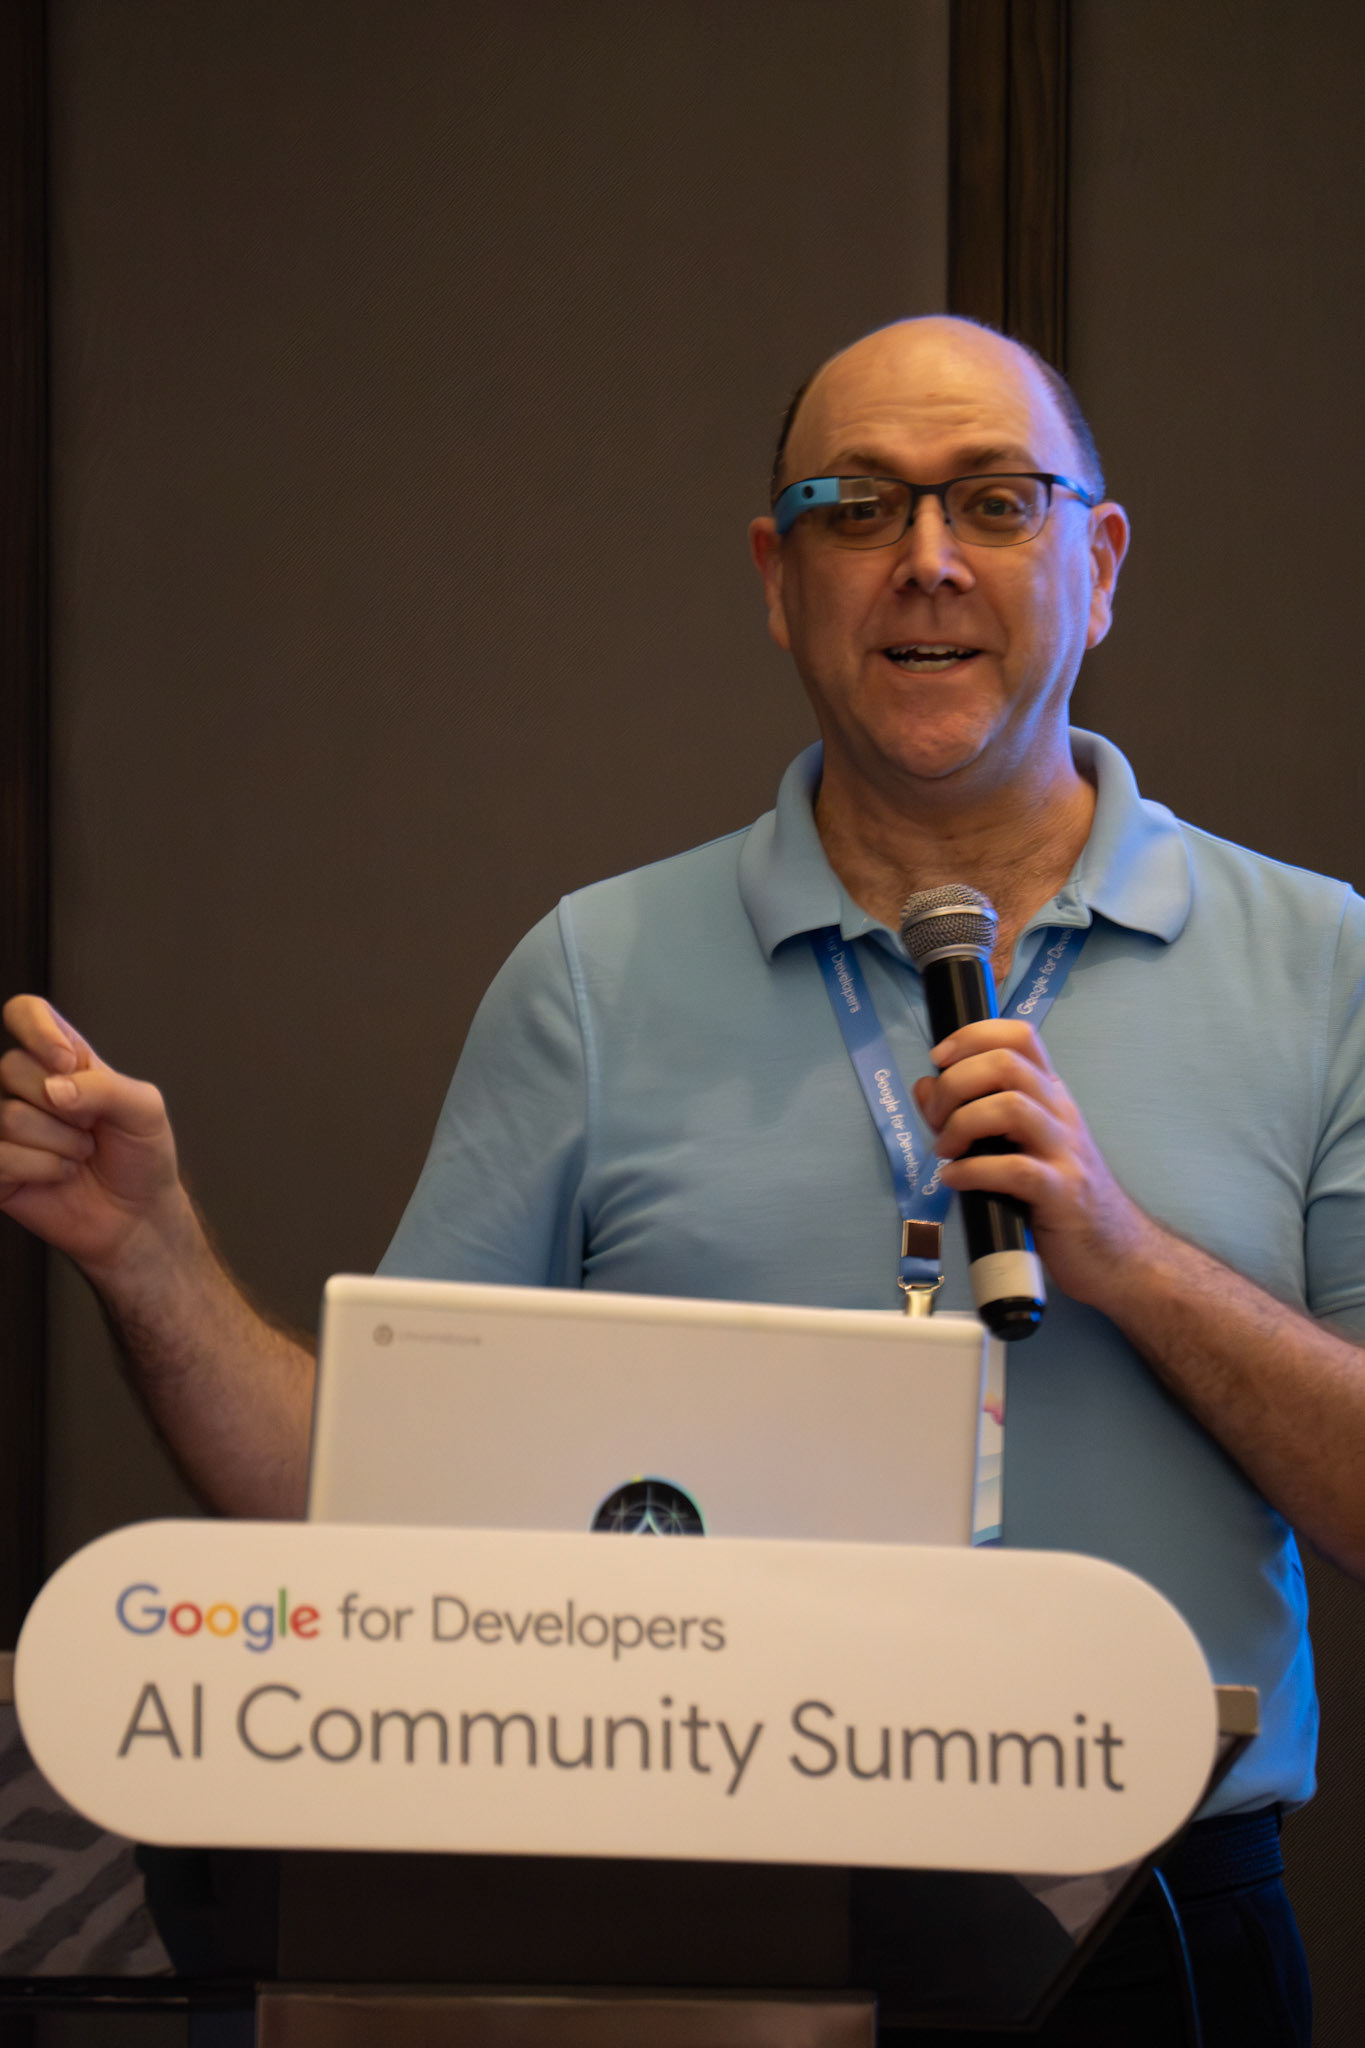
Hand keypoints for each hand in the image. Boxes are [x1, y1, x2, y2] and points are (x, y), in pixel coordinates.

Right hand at [0, 995, 185, 1278]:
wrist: (138, 1215)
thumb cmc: (142, 1157)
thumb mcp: (144, 1109)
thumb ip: (105, 1086)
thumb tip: (54, 1088)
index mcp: (64, 1061)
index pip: (25, 1013)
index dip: (36, 1030)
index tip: (67, 1063)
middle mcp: (29, 1088)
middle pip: (11, 1067)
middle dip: (65, 1106)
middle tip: (89, 1127)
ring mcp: (8, 1128)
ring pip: (10, 1116)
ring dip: (60, 1143)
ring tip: (79, 1155)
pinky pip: (0, 1157)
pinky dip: (42, 1169)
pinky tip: (59, 1174)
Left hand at [912, 1018, 1152, 1308]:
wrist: (1116, 1251)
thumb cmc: (1058, 1195)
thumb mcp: (1014, 1144)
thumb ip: (969, 1112)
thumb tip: (925, 1086)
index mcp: (1050, 1094)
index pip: (1019, 1036)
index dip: (972, 1036)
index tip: (940, 1059)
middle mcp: (1060, 1112)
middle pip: (1007, 1063)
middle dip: (956, 1082)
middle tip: (936, 1117)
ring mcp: (1064, 1151)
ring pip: (1011, 1106)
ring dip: (962, 1123)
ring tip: (945, 1150)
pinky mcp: (1061, 1193)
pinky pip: (1014, 1169)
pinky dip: (972, 1170)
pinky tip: (954, 1179)